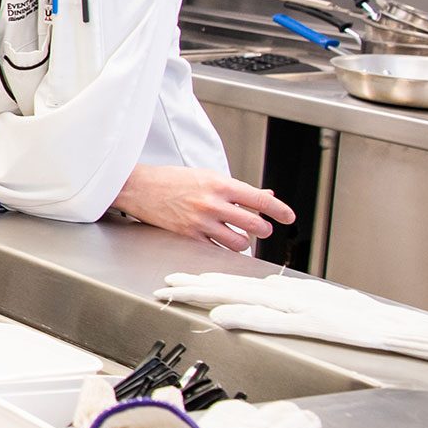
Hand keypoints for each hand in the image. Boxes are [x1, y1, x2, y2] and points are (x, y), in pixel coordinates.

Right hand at [112, 164, 293, 251]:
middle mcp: (213, 203)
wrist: (138, 187)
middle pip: (254, 224)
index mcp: (220, 184)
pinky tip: (222, 244)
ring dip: (243, 242)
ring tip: (238, 237)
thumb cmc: (171, 179)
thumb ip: (237, 189)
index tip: (288, 217)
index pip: (259, 200)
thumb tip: (266, 196)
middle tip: (261, 229)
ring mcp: (201, 222)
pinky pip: (217, 250)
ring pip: (239, 242)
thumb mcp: (207, 176)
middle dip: (263, 229)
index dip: (279, 210)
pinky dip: (224, 250)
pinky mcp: (189, 236)